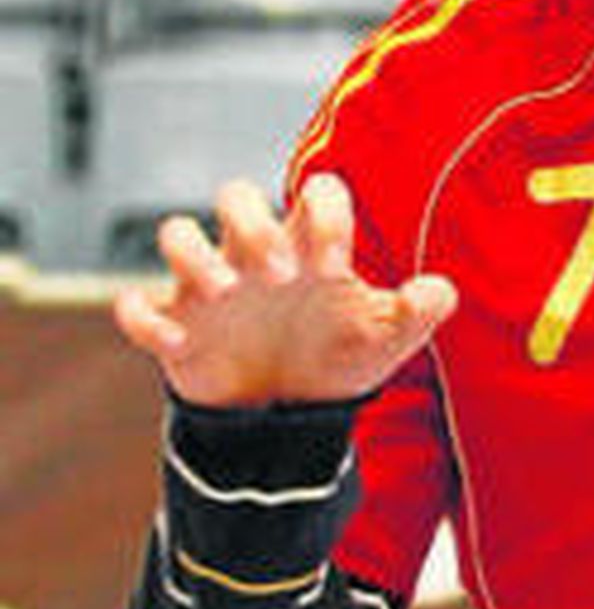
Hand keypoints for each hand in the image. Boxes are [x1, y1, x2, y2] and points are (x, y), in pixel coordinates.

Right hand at [112, 174, 456, 407]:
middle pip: (235, 194)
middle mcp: (255, 254)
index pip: (315, 194)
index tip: (337, 266)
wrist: (291, 414)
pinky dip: (144, 317)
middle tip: (280, 273)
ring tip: (227, 292)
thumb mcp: (384, 340)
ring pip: (176, 234)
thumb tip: (443, 291)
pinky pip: (136, 305)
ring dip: (194, 255)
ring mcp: (210, 287)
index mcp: (311, 248)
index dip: (327, 214)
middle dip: (253, 223)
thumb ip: (416, 313)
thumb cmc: (338, 356)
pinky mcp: (175, 326)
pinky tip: (174, 340)